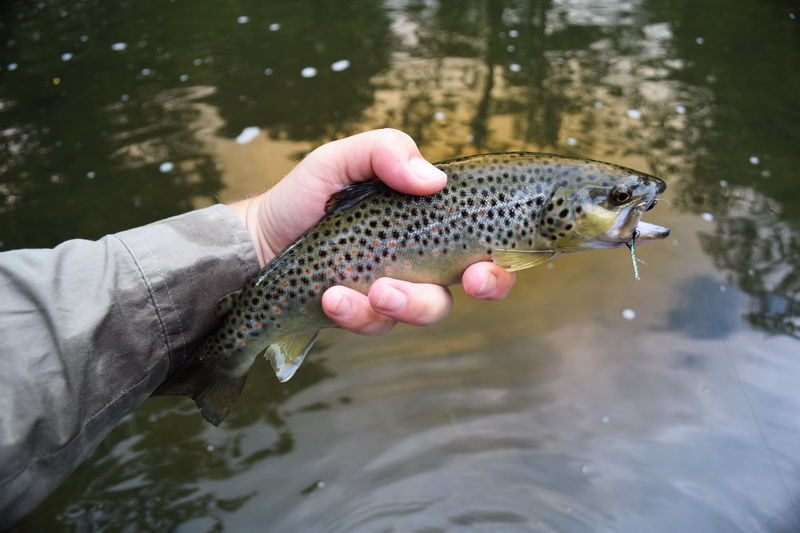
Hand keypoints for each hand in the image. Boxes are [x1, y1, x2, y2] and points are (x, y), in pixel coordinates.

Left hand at [229, 129, 515, 334]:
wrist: (259, 238)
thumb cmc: (306, 195)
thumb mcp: (341, 159)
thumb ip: (384, 151)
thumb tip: (433, 179)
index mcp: (429, 221)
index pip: (486, 240)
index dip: (505, 257)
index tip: (495, 262)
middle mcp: (422, 260)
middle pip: (476, 283)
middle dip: (485, 286)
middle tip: (470, 280)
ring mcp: (394, 291)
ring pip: (428, 310)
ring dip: (409, 302)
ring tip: (373, 288)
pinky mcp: (364, 316)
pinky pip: (377, 325)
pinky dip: (357, 313)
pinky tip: (332, 298)